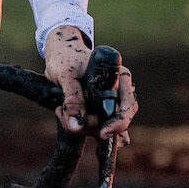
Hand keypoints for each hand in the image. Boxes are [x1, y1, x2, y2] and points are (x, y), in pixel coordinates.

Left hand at [43, 26, 137, 142]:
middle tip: (70, 120)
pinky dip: (81, 129)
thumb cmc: (66, 58)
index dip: (119, 123)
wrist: (60, 54)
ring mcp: (109, 104)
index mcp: (119, 78)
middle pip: (116, 122)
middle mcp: (118, 93)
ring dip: (81, 128)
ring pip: (102, 128)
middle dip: (92, 127)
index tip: (102, 133)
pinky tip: (68, 120)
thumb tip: (76, 125)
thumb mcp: (66, 75)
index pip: (128, 106)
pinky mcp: (98, 112)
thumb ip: (72, 98)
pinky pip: (94, 129)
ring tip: (61, 111)